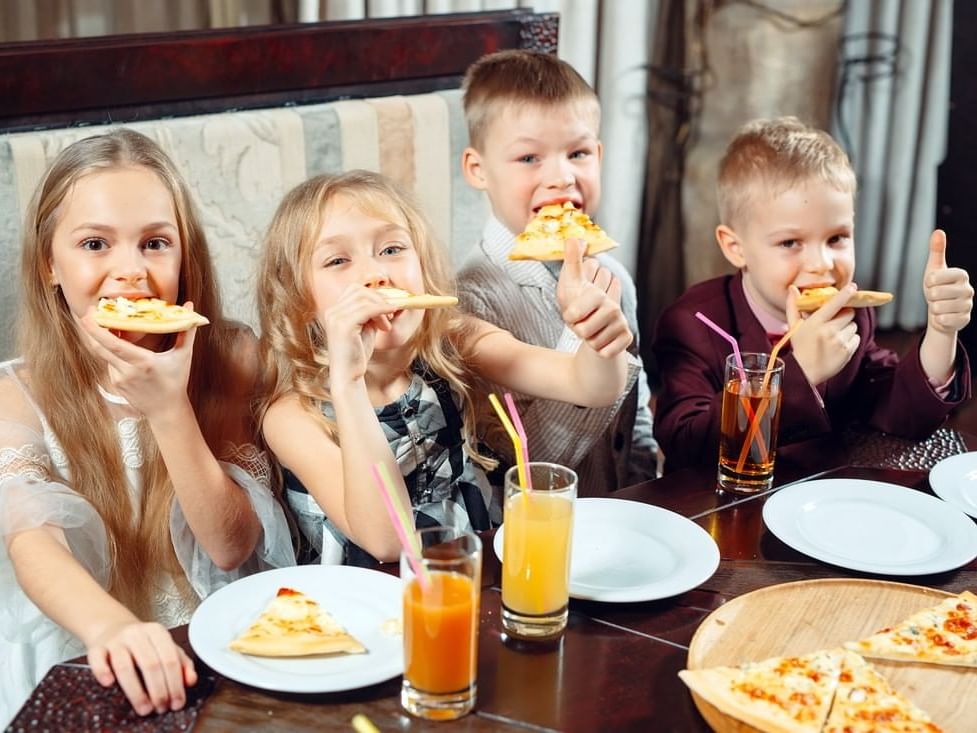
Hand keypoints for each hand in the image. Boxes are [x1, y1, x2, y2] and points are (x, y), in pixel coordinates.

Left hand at [79, 304, 196, 419]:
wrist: (166, 410)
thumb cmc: (176, 382)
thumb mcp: (183, 356)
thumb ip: (186, 330)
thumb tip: (189, 306)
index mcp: (142, 362)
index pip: (112, 344)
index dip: (97, 328)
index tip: (91, 313)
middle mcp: (126, 371)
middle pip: (99, 347)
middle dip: (90, 328)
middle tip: (91, 311)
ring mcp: (118, 379)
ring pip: (105, 354)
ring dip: (105, 340)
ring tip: (111, 325)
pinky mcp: (115, 384)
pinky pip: (110, 363)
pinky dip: (113, 352)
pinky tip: (121, 346)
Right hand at [87, 620, 196, 715]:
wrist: (112, 627)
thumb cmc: (143, 642)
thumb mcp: (165, 647)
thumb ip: (182, 663)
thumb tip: (190, 681)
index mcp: (157, 632)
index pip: (170, 659)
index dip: (175, 683)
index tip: (177, 702)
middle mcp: (136, 634)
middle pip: (150, 664)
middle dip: (158, 690)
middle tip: (161, 708)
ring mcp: (115, 641)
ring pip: (124, 666)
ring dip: (136, 691)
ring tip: (144, 708)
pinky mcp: (96, 648)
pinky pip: (97, 660)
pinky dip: (102, 672)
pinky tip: (109, 684)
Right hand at [321, 285, 397, 385]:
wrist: (348, 376)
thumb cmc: (357, 355)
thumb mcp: (367, 328)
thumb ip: (374, 314)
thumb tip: (392, 300)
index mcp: (335, 311)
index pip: (355, 289)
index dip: (373, 292)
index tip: (387, 302)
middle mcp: (332, 311)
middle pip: (359, 290)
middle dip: (379, 299)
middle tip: (390, 314)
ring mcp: (336, 317)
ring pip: (364, 298)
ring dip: (381, 308)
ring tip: (386, 326)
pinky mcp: (343, 325)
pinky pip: (368, 309)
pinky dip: (382, 310)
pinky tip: (388, 322)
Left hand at [556, 238, 631, 356]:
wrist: (593, 329)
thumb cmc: (578, 307)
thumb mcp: (570, 285)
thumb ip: (571, 262)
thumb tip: (573, 237)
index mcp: (598, 294)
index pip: (574, 314)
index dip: (569, 318)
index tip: (571, 314)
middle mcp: (613, 307)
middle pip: (583, 331)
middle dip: (577, 331)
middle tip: (581, 323)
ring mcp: (621, 322)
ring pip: (593, 343)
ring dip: (588, 341)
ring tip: (591, 331)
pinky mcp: (626, 338)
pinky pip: (605, 352)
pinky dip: (599, 351)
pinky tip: (601, 341)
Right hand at [787, 283, 859, 384]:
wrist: (804, 373)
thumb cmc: (799, 347)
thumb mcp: (793, 326)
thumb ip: (793, 306)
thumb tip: (793, 289)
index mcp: (816, 323)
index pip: (834, 304)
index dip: (845, 294)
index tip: (852, 287)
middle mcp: (829, 331)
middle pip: (848, 313)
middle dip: (844, 314)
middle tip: (835, 320)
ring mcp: (839, 342)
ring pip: (853, 326)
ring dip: (847, 328)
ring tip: (835, 335)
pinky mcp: (847, 352)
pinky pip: (856, 338)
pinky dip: (850, 340)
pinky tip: (838, 344)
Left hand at [924, 229, 972, 335]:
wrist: (941, 311)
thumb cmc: (937, 287)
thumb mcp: (934, 269)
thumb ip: (936, 251)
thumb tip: (938, 231)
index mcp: (962, 274)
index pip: (935, 278)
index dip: (928, 282)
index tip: (933, 283)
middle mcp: (968, 289)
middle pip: (935, 294)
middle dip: (930, 297)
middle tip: (936, 297)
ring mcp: (968, 305)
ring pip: (938, 308)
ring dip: (934, 308)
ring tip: (940, 305)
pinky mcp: (965, 319)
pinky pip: (943, 320)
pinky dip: (938, 319)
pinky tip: (943, 316)